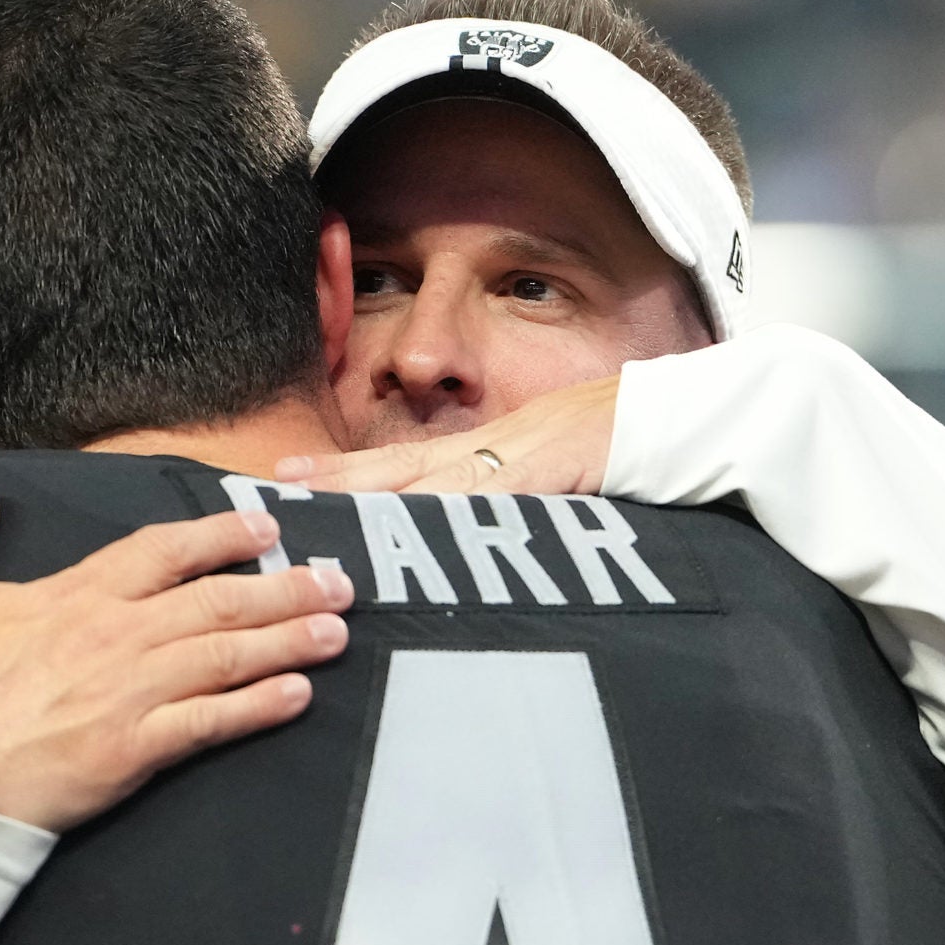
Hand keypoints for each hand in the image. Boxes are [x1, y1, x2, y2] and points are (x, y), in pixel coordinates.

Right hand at [0, 473, 352, 830]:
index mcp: (68, 596)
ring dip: (289, 640)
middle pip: (216, 600)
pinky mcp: (130, 750)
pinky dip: (260, 707)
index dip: (220, 535)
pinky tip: (300, 696)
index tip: (265, 527)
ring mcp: (125, 692)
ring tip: (337, 630)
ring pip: (226, 655)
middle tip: (337, 580)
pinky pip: (211, 722)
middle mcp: (110, 635)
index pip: (162, 551)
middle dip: (284, 587)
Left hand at [275, 374, 620, 496]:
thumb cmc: (611, 445)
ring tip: (326, 517)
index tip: (288, 479)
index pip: (401, 462)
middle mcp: (488, 448)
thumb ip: (501, 493)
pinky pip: (494, 497)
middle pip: (399, 466)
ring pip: (433, 481)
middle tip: (276, 492)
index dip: (343, 471)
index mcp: (483, 449)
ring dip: (378, 499)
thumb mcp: (543, 468)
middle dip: (337, 481)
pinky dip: (455, 516)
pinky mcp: (549, 471)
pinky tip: (419, 529)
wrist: (668, 416)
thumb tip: (459, 529)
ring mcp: (517, 457)